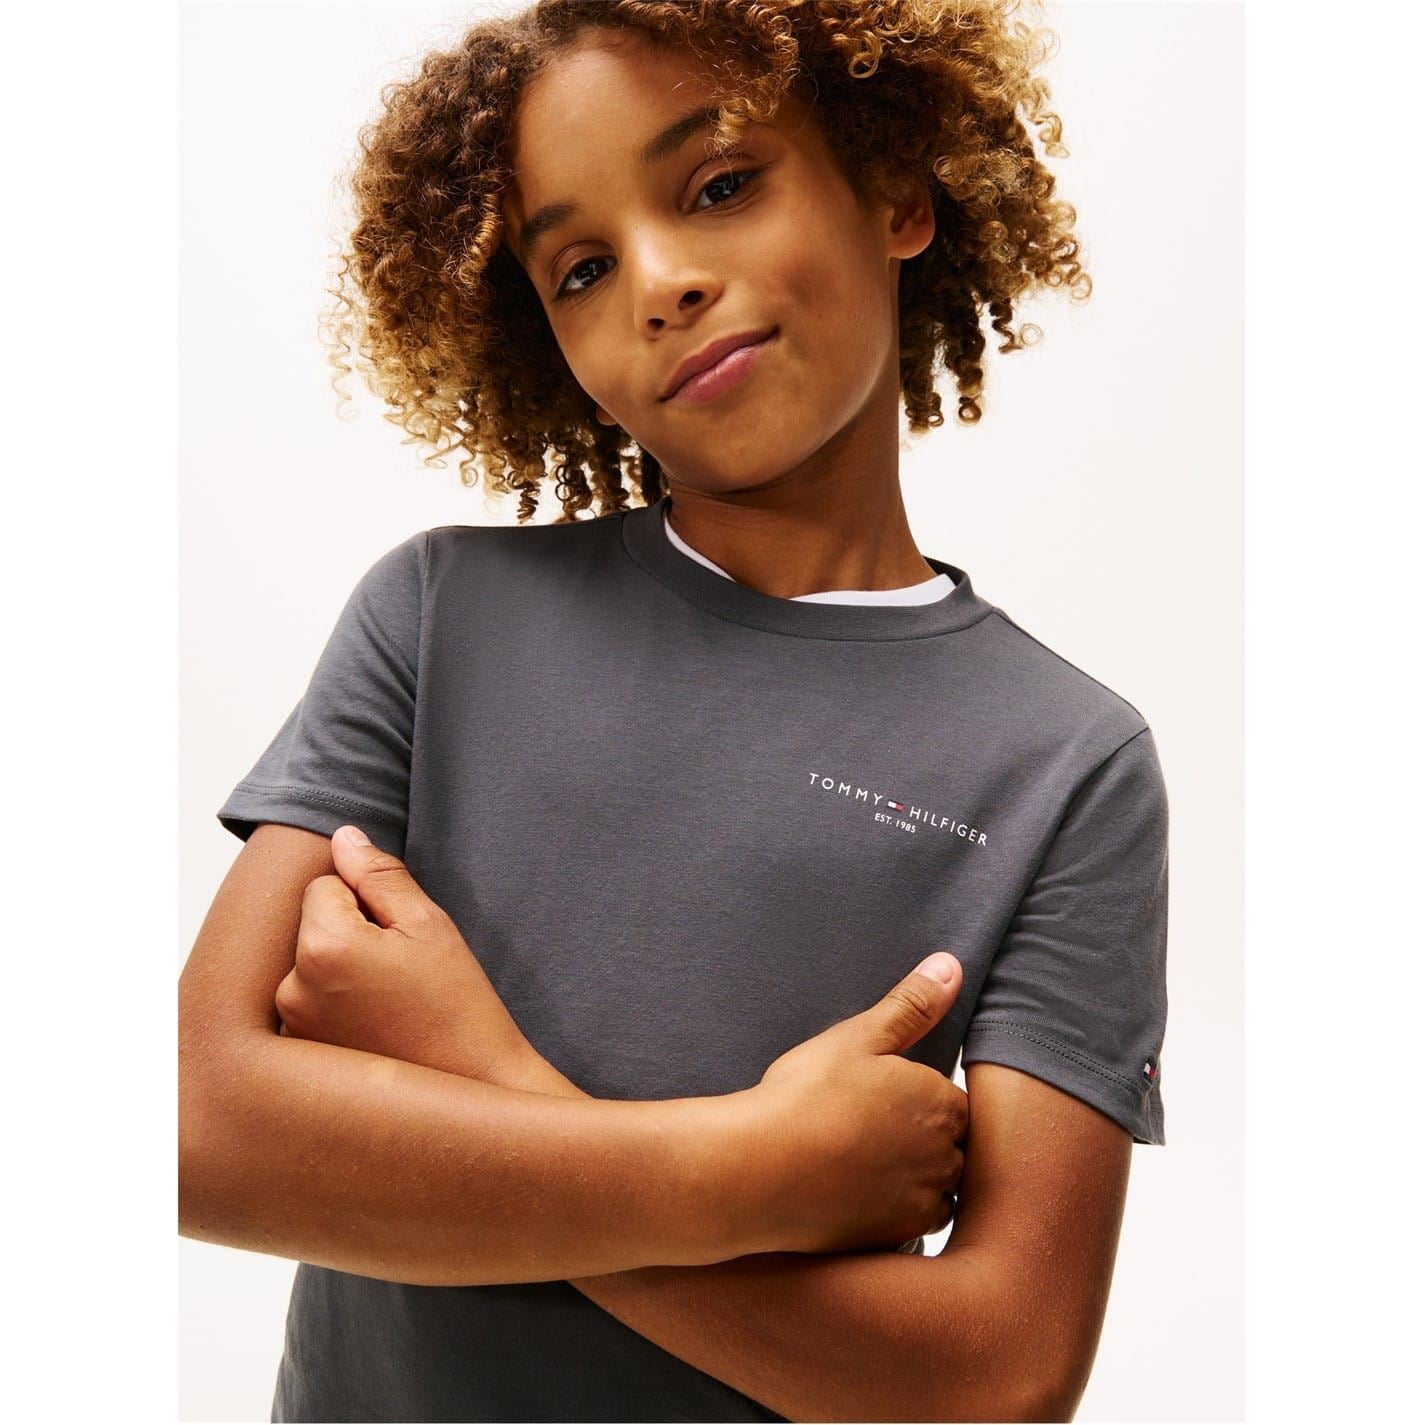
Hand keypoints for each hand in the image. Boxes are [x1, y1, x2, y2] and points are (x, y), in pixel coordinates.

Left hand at [274, 825, 558, 1090]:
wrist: (469, 1087)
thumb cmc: (457, 1006)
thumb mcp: (429, 925)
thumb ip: (380, 875)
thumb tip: (343, 837)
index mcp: (324, 946)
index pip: (326, 885)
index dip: (369, 902)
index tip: (401, 938)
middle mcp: (292, 988)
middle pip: (310, 924)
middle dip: (347, 934)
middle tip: (397, 972)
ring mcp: (290, 1026)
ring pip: (307, 963)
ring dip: (338, 969)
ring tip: (389, 1002)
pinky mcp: (296, 1054)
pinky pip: (306, 1003)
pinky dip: (332, 1005)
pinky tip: (373, 1027)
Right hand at [748, 952, 968, 1255]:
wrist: (757, 1172)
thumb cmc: (804, 1097)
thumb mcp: (857, 1037)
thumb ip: (910, 1005)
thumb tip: (952, 965)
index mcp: (941, 1103)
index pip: (954, 1103)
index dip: (918, 1100)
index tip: (881, 1099)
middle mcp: (945, 1157)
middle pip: (950, 1148)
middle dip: (920, 1142)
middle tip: (864, 1130)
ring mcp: (921, 1203)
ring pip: (934, 1191)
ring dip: (910, 1182)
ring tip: (858, 1166)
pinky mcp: (895, 1239)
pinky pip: (909, 1229)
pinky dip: (889, 1215)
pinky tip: (850, 1200)